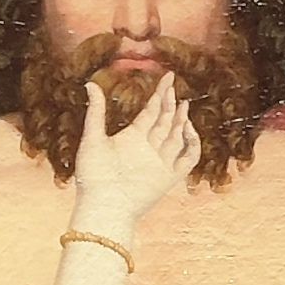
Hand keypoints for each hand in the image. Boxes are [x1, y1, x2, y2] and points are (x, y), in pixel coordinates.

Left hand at [65, 66, 197, 247]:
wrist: (104, 206)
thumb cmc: (93, 176)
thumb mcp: (92, 138)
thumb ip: (96, 111)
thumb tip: (90, 83)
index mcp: (132, 136)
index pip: (151, 111)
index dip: (160, 94)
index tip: (168, 77)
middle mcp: (148, 147)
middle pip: (165, 121)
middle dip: (171, 103)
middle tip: (175, 85)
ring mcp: (160, 162)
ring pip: (177, 137)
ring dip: (181, 120)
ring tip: (184, 104)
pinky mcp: (169, 177)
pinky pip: (189, 159)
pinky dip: (193, 144)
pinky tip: (188, 129)